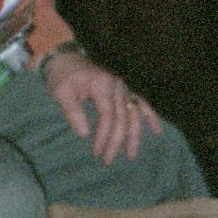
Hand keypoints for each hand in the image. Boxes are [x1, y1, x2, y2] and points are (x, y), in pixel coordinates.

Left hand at [43, 48, 162, 163]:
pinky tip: (157, 130)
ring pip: (134, 112)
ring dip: (135, 134)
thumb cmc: (61, 75)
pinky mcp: (123, 87)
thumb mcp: (60, 92)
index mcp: (102, 84)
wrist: (64, 56)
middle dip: (117, 141)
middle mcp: (117, 84)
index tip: (96, 152)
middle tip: (108, 160)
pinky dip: (149, 115)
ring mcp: (122, 85)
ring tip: (132, 154)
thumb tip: (84, 134)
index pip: (108, 115)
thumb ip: (72, 112)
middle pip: (122, 117)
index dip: (104, 135)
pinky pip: (140, 102)